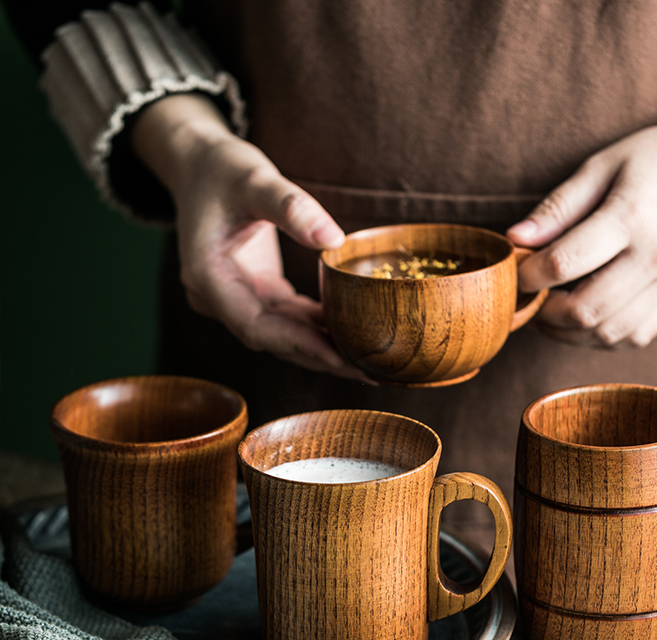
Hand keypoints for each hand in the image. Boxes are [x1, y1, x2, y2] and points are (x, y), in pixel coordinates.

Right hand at [131, 94, 366, 378]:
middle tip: (370, 372)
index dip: (301, 346)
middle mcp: (219, 298)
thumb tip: (334, 239)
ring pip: (284, 335)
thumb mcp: (253, 177)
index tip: (341, 360)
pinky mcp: (255, 291)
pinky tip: (352, 330)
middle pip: (274, 341)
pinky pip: (290, 318)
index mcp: (209, 279)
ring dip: (324, 347)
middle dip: (321, 357)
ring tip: (370, 360)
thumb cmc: (221, 167)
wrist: (198, 163)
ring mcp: (236, 298)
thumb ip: (290, 206)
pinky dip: (318, 326)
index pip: (258, 328)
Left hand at [506, 99, 656, 347]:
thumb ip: (558, 206)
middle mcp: (655, 258)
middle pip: (585, 310)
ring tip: (548, 311)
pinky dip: (599, 337)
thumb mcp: (604, 165)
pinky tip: (582, 319)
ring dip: (567, 332)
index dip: (528, 275)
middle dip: (544, 311)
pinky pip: (633, 337)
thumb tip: (513, 239)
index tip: (514, 270)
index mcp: (632, 217)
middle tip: (528, 297)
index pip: (565, 263)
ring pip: (607, 333)